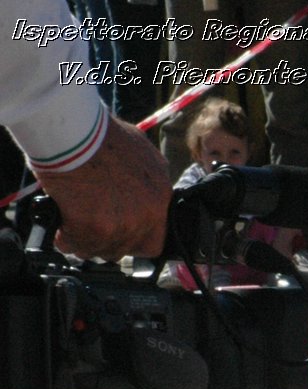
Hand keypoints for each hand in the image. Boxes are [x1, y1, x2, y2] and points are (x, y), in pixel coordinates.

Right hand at [41, 119, 168, 259]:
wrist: (75, 132)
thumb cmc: (99, 134)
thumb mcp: (139, 149)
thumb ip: (145, 174)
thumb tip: (141, 184)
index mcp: (161, 195)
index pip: (155, 238)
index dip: (134, 239)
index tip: (119, 234)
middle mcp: (149, 214)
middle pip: (129, 248)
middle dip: (109, 242)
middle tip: (91, 231)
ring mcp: (125, 224)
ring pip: (104, 250)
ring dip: (86, 242)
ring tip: (73, 227)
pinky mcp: (96, 228)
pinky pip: (77, 245)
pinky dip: (66, 239)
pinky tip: (60, 228)